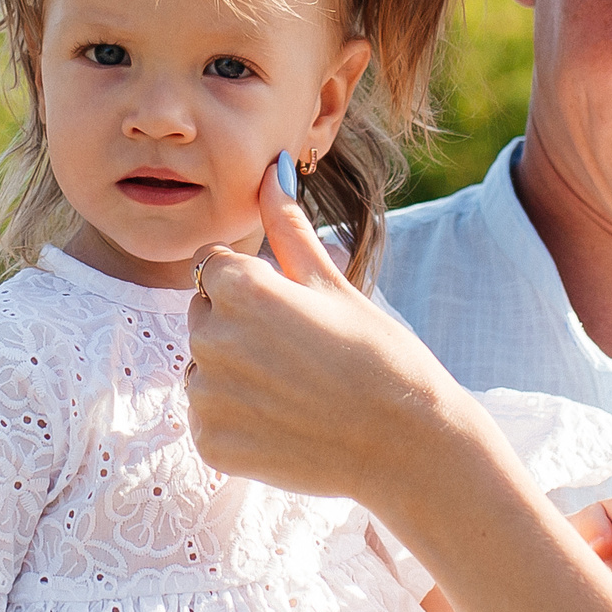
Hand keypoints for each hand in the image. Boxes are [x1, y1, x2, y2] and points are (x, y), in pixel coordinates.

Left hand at [186, 165, 497, 503]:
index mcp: (241, 288)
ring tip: (295, 392)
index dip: (254, 286)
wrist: (407, 446)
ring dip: (236, 376)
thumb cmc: (380, 355)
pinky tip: (284, 424)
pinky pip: (207, 419)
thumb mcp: (333, 283)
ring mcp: (207, 395)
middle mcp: (212, 338)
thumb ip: (288, 225)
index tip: (294, 313)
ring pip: (203, 369)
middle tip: (301, 355)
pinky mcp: (210, 442)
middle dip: (239, 327)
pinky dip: (237, 422)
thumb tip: (273, 165)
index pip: (213, 267)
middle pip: (204, 316)